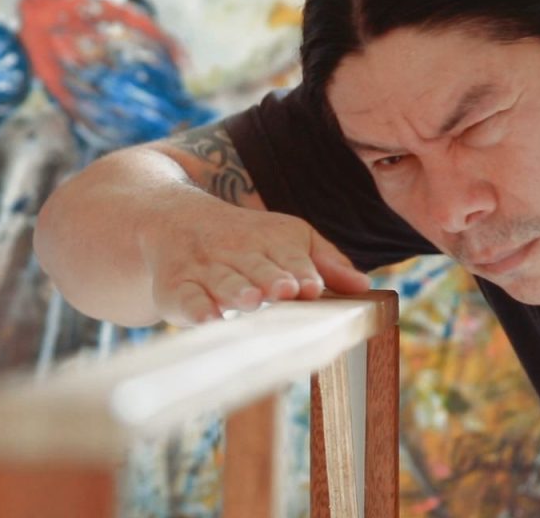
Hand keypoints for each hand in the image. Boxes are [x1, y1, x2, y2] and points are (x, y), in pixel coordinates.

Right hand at [140, 203, 369, 325]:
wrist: (174, 219)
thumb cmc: (244, 239)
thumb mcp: (287, 238)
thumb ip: (326, 262)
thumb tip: (365, 286)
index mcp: (270, 241)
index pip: (289, 257)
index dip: (300, 271)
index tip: (312, 286)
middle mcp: (238, 254)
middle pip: (257, 268)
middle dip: (271, 279)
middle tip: (284, 291)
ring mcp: (206, 270)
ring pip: (224, 281)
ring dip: (237, 290)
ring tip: (250, 300)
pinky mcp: (177, 288)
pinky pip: (187, 298)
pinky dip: (196, 308)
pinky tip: (208, 319)